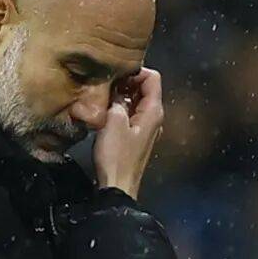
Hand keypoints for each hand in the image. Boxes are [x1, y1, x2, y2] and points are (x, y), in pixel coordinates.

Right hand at [92, 67, 163, 199]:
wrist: (117, 186)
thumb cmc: (116, 155)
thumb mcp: (113, 122)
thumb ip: (117, 100)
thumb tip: (116, 89)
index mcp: (154, 111)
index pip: (152, 77)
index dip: (134, 71)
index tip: (114, 76)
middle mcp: (154, 117)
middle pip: (145, 88)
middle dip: (126, 82)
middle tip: (105, 85)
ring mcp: (146, 127)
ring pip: (137, 101)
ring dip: (121, 96)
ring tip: (102, 97)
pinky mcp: (137, 136)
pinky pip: (131, 114)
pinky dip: (120, 108)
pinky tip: (106, 113)